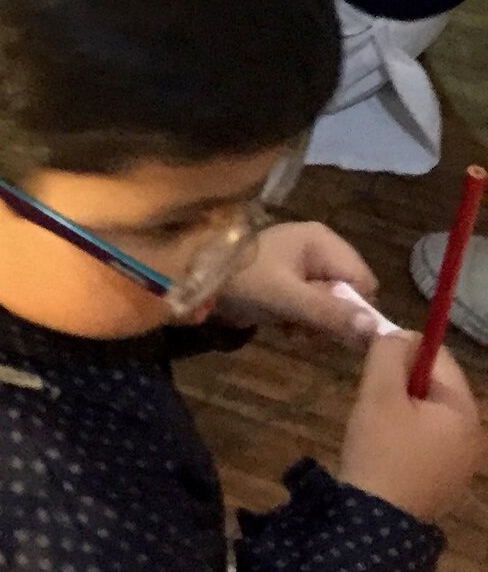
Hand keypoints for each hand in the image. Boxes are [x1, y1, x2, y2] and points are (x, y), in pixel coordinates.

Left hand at [216, 222, 379, 340]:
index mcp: (322, 241)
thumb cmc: (241, 278)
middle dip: (332, 318)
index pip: (365, 283)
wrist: (193, 278)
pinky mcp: (292, 282)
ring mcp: (304, 265)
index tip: (332, 329)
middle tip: (307, 330)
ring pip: (333, 305)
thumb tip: (377, 330)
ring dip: (316, 324)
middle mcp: (319, 249)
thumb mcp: (286, 297)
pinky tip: (285, 327)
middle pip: (350, 295)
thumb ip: (329, 312)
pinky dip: (304, 322)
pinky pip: (315, 308)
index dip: (354, 310)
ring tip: (292, 327)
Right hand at [338, 331, 481, 521]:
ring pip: (428, 410)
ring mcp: (462, 460)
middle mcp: (473, 435)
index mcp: (464, 411)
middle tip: (371, 390)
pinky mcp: (446, 477)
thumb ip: (389, 353)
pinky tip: (383, 443)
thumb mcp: (379, 393)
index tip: (373, 355)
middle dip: (401, 379)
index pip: (439, 357)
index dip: (404, 347)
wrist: (378, 521)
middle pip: (435, 384)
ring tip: (374, 418)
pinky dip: (405, 429)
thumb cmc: (381, 450)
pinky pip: (428, 436)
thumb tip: (399, 333)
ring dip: (401, 404)